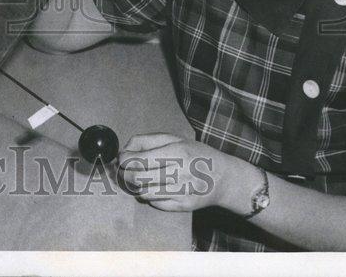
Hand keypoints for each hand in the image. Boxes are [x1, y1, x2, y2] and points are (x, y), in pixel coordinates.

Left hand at [118, 132, 232, 211]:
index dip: (124, 159)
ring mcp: (182, 191)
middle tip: (123, 171)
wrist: (224, 178)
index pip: (139, 159)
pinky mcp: (184, 206)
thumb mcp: (174, 139)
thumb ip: (147, 140)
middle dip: (124, 174)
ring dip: (136, 186)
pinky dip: (149, 196)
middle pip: (138, 178)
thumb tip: (125, 149)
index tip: (121, 158)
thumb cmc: (195, 154)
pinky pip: (155, 203)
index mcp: (176, 152)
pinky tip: (153, 188)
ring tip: (138, 179)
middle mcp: (180, 172)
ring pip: (144, 193)